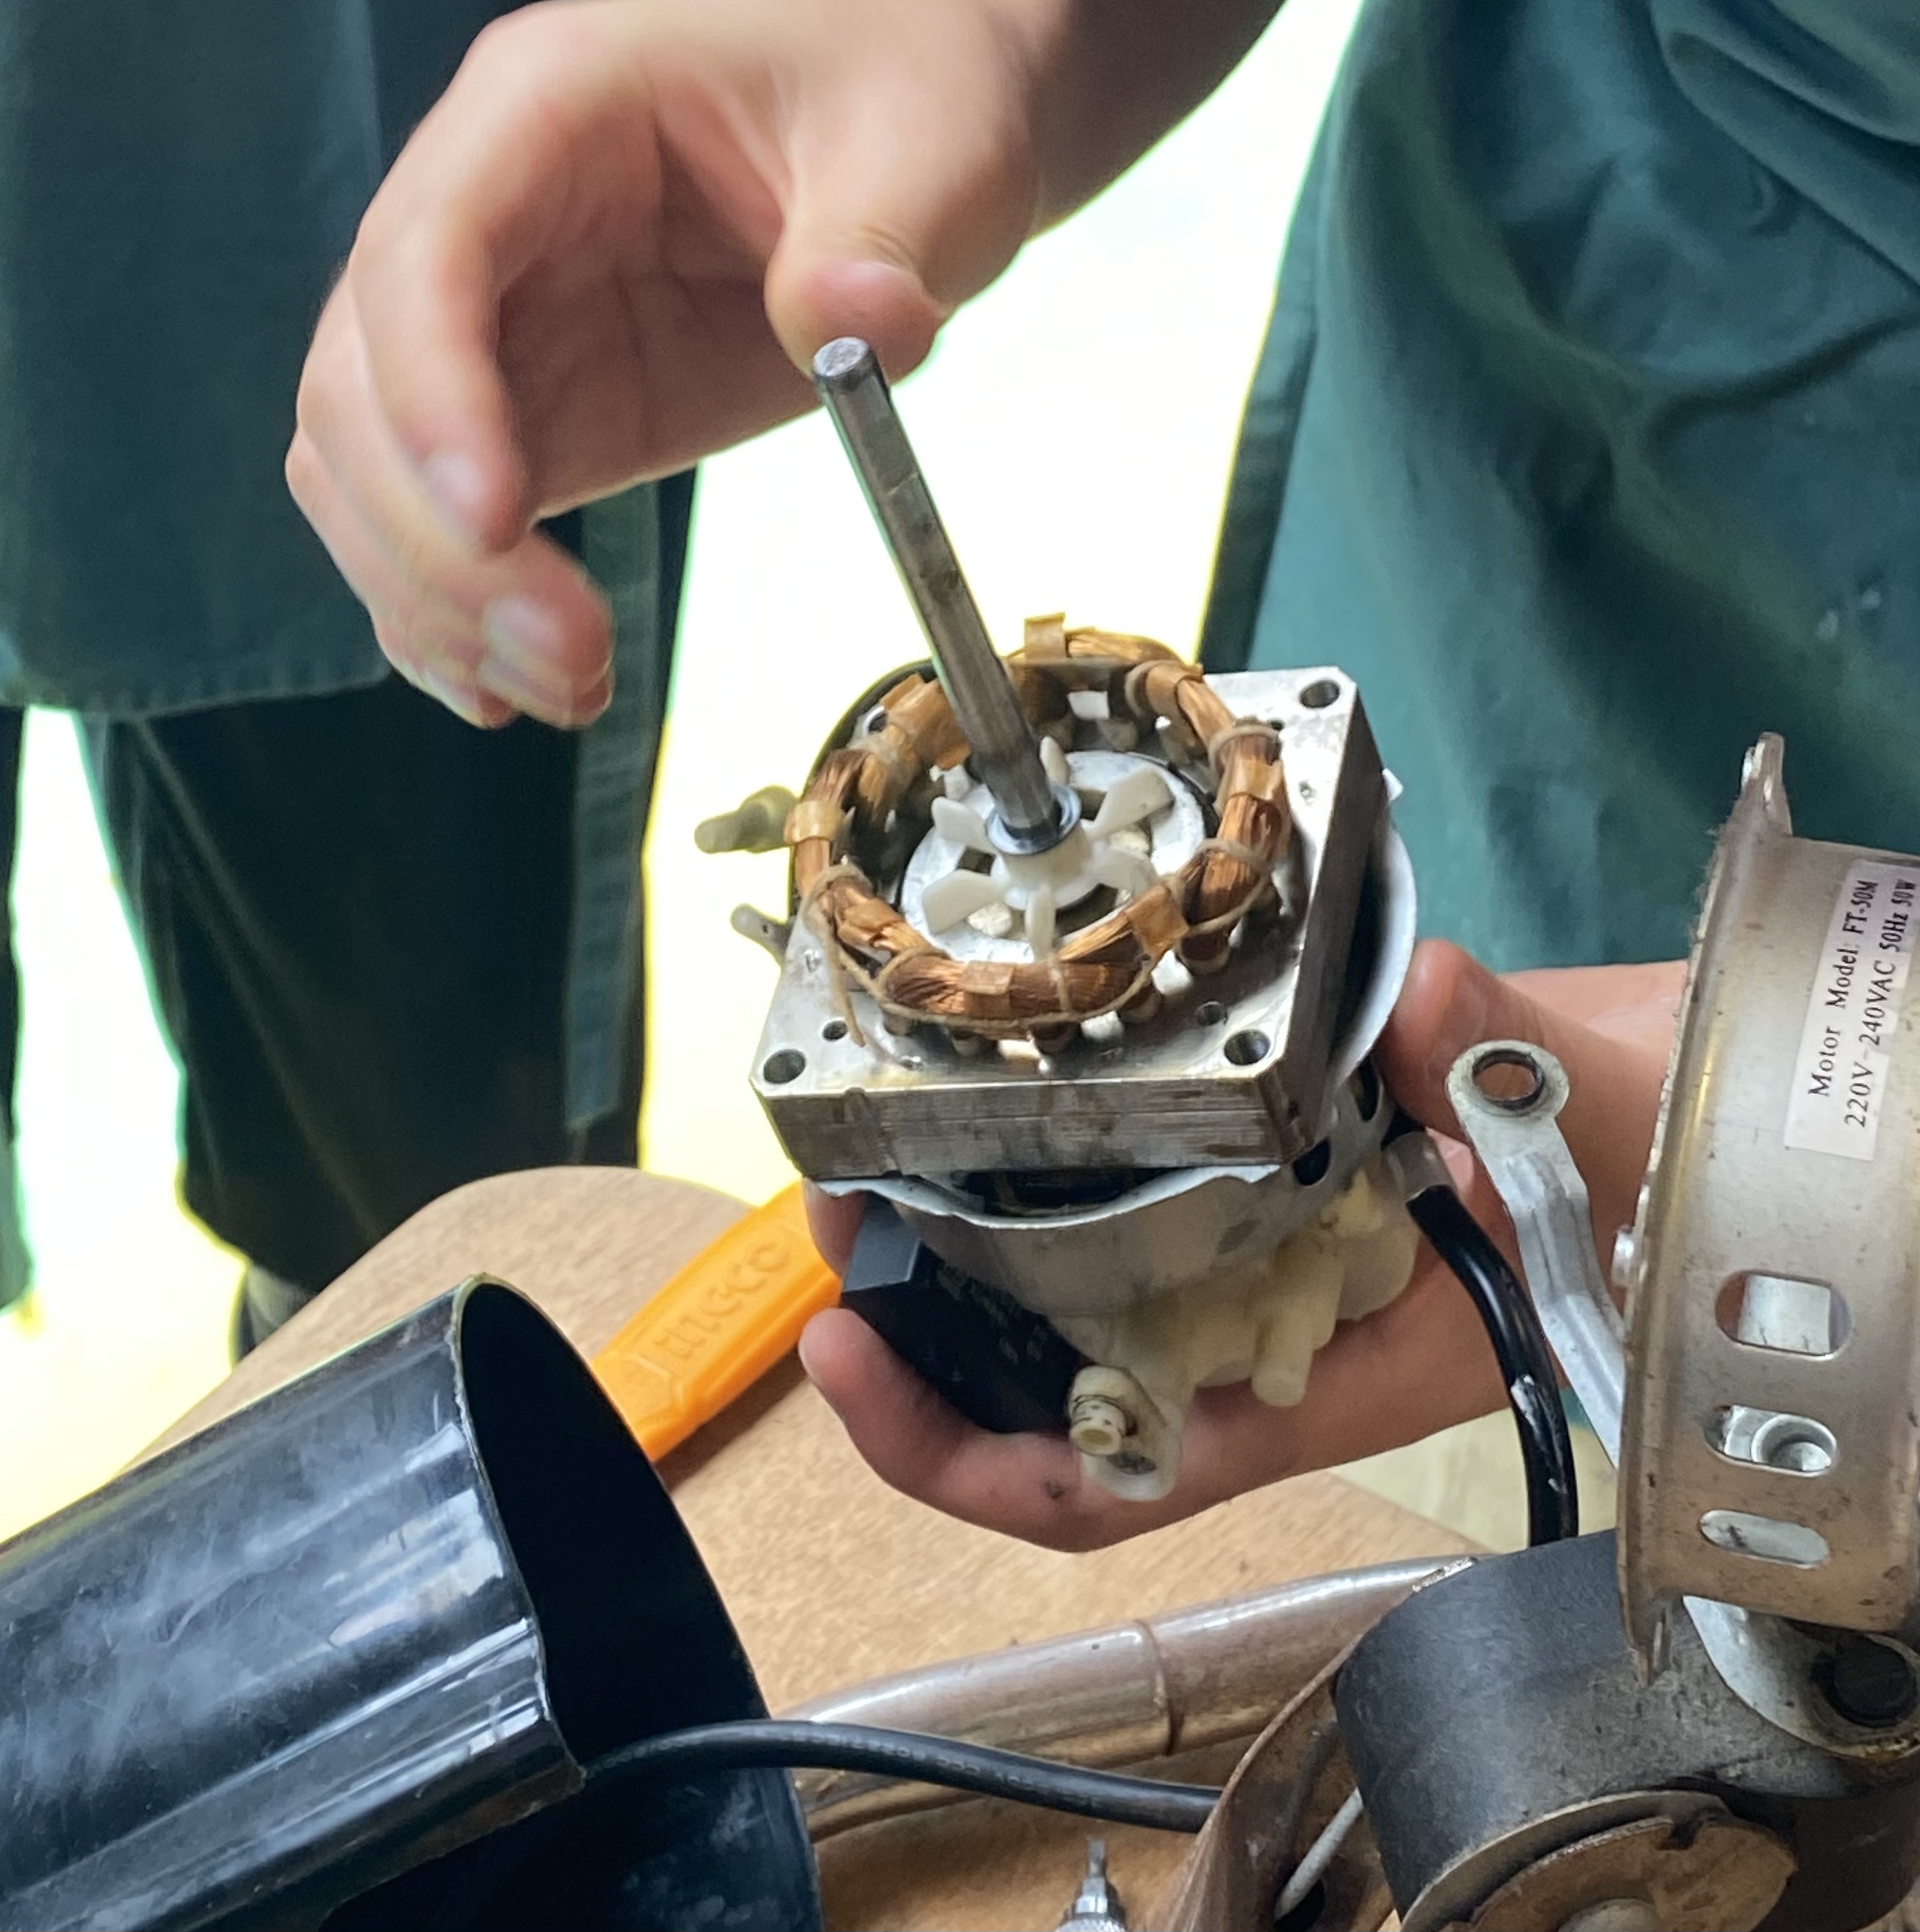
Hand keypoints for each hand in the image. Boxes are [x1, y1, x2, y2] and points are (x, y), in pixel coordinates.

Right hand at [287, 0, 1041, 725]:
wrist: (920, 127)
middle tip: (566, 656)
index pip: (425, 253)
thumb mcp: (929, 143)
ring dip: (437, 596)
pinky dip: (452, 613)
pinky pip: (437, 521)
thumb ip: (882, 235)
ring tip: (566, 691)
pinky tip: (513, 692)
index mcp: (546, 107)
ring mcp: (495, 320)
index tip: (499, 520)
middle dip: (436, 536)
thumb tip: (855, 325)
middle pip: (363, 383)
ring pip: (370, 470)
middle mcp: (483, 212)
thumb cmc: (908, 97)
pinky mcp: (537, 411)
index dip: (433, 394)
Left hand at [798, 940, 1684, 1549]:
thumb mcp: (1590, 1123)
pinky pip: (1116, 1203)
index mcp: (1313, 1382)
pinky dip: (1035, 1167)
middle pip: (1044, 1398)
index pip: (1107, 1480)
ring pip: (1061, 1302)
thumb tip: (1430, 1000)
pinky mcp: (1248, 1178)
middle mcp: (1252, 1338)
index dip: (959, 1454)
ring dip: (952, 1243)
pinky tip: (983, 1093)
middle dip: (918, 1327)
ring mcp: (1243, 1260)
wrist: (1653, 1112)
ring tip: (863, 1147)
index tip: (848, 1354)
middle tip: (827, 1210)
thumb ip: (1506, 1065)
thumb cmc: (1640, 1161)